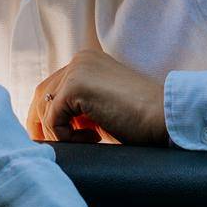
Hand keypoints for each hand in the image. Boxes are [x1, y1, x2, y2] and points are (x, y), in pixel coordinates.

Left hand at [27, 50, 166, 146]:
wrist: (165, 119)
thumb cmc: (140, 120)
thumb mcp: (102, 107)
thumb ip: (79, 106)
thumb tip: (48, 123)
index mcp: (87, 61)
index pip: (53, 86)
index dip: (48, 114)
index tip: (54, 138)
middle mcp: (80, 60)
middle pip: (43, 93)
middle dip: (41, 123)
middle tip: (51, 146)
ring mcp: (77, 70)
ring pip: (45, 107)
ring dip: (58, 132)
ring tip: (88, 141)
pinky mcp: (76, 86)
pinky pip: (53, 118)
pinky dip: (65, 135)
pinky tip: (94, 138)